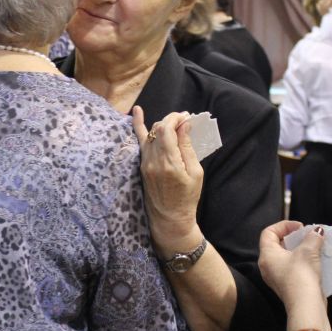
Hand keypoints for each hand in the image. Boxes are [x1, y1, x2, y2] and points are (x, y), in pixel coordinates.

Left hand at [133, 107, 204, 249]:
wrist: (169, 218)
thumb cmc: (187, 198)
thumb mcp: (195, 173)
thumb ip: (187, 147)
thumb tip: (184, 126)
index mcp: (169, 162)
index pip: (167, 129)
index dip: (176, 118)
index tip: (187, 117)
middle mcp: (153, 161)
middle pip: (158, 129)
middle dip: (171, 120)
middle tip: (184, 120)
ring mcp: (145, 163)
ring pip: (150, 133)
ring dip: (162, 124)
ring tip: (175, 123)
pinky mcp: (142, 166)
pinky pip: (139, 142)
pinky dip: (137, 125)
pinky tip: (136, 112)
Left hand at [258, 221, 324, 307]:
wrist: (306, 304)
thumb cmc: (301, 276)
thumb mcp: (308, 251)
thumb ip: (312, 238)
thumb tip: (317, 232)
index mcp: (267, 255)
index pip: (268, 232)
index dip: (283, 225)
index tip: (299, 227)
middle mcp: (268, 266)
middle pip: (278, 244)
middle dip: (295, 238)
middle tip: (308, 236)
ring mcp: (277, 277)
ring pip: (287, 257)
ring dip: (301, 250)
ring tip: (314, 247)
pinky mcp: (287, 285)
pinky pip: (293, 268)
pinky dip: (303, 262)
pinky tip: (316, 261)